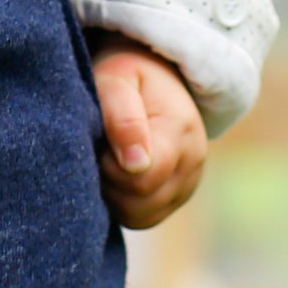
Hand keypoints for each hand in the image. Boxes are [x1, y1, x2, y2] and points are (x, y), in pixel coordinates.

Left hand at [89, 35, 206, 227]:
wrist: (152, 69)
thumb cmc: (126, 71)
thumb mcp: (117, 79)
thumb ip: (123, 118)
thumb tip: (136, 165)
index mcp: (181, 132)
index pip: (140, 180)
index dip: (106, 167)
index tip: (96, 140)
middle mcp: (192, 163)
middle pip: (139, 204)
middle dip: (107, 182)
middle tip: (95, 147)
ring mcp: (187, 183)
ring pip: (140, 216)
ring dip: (113, 194)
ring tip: (104, 156)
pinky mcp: (175, 195)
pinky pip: (143, 217)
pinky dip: (122, 202)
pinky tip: (112, 172)